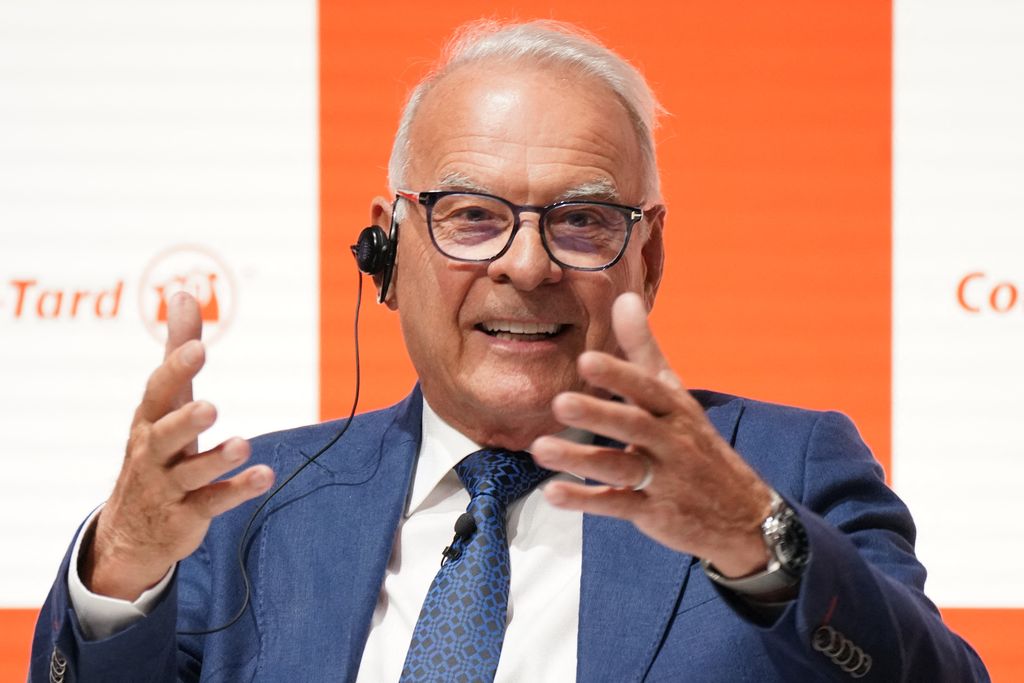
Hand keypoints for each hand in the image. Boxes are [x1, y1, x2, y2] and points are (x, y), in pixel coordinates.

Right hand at [80, 292, 274, 599]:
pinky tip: (265, 476)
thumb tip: (183, 293)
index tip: (199, 347)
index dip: (177, 371)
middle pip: (167, 435)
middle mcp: (154, 453)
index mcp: (149, 420)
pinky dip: (238, 491)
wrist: (130, 531)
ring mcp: (169, 487)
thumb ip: (177, 349)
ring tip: (243, 445)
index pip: (159, 392)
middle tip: (211, 407)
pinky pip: (213, 503)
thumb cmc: (155, 449)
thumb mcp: (163, 402)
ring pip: (191, 473)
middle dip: (187, 421)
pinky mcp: (187, 516)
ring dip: (217, 460)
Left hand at [531, 292, 772, 576]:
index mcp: (675, 409)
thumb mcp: (674, 393)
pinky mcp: (653, 512)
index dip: (619, 375)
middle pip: (635, 426)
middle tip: (560, 403)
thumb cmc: (694, 442)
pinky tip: (553, 492)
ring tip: (540, 449)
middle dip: (599, 415)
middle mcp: (671, 441)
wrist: (742, 513)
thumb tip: (624, 298)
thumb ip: (643, 348)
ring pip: (621, 468)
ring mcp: (663, 479)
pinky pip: (617, 505)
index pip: (648, 388)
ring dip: (580, 460)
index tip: (587, 361)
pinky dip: (586, 499)